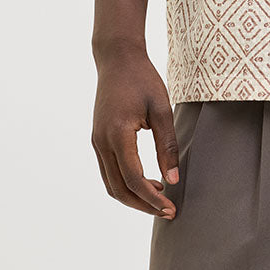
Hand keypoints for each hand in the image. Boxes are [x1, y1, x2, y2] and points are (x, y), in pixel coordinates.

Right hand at [91, 44, 179, 219]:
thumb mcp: (161, 108)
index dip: (151, 198)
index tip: (170, 207)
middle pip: (119, 189)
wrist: (118, 58)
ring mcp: (97, 141)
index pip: (133, 178)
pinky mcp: (98, 139)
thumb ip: (167, 144)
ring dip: (133, 196)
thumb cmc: (142, 79)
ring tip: (160, 197)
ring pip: (111, 183)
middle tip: (167, 211)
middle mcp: (102, 142)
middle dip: (142, 205)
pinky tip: (147, 180)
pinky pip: (109, 171)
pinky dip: (125, 183)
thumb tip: (173, 179)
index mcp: (117, 134)